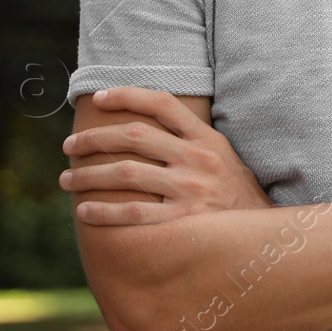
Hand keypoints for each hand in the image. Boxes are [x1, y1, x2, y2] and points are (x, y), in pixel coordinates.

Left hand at [60, 87, 272, 225]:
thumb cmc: (236, 194)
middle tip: (69, 146)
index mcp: (206, 138)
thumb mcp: (224, 155)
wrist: (264, 235)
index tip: (98, 98)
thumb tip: (146, 124)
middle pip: (134, 136)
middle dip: (94, 139)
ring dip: (88, 176)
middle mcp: (198, 159)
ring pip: (125, 174)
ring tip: (67, 180)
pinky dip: (103, 211)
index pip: (162, 103)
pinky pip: (133, 214)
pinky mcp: (183, 222)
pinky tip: (84, 211)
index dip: (126, 95)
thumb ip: (190, 139)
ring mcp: (191, 190)